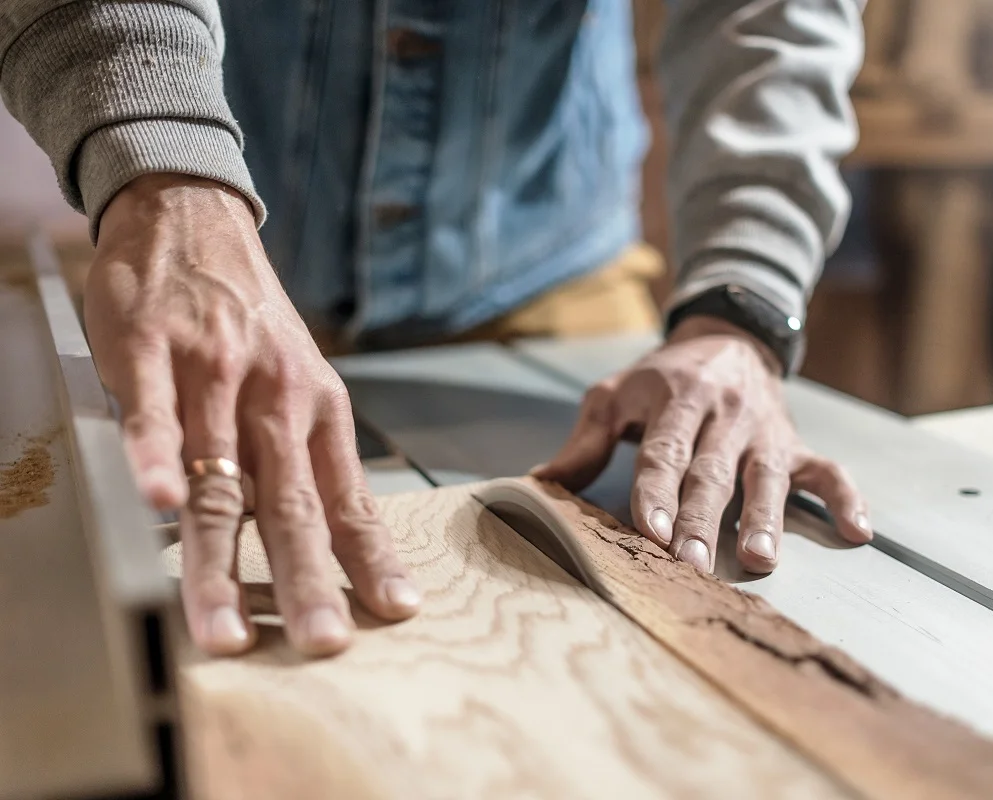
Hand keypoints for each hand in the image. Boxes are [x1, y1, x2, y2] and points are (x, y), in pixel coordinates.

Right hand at [86, 174, 419, 656]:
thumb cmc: (248, 316)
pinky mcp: (153, 350)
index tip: (394, 610)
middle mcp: (276, 399)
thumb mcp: (300, 377)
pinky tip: (164, 505)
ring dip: (221, 561)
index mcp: (317, 410)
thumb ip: (305, 452)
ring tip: (224, 627)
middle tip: (324, 643)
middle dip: (308, 581)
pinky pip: (156, 414)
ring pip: (222, 482)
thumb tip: (326, 532)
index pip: (350, 497)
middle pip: (293, 506)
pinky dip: (159, 459)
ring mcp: (214, 376)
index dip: (371, 556)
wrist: (195, 218)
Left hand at [534, 316, 870, 572]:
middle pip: (712, 472)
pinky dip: (844, 498)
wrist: (728, 337)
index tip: (648, 531)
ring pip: (766, 477)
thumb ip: (587, 442)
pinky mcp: (796, 443)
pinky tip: (858, 532)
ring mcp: (765, 431)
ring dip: (765, 518)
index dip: (655, 491)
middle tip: (691, 565)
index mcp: (677, 399)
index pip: (664, 450)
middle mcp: (725, 414)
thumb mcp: (616, 394)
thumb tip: (540, 484)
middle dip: (701, 520)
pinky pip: (827, 470)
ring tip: (760, 560)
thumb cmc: (662, 379)